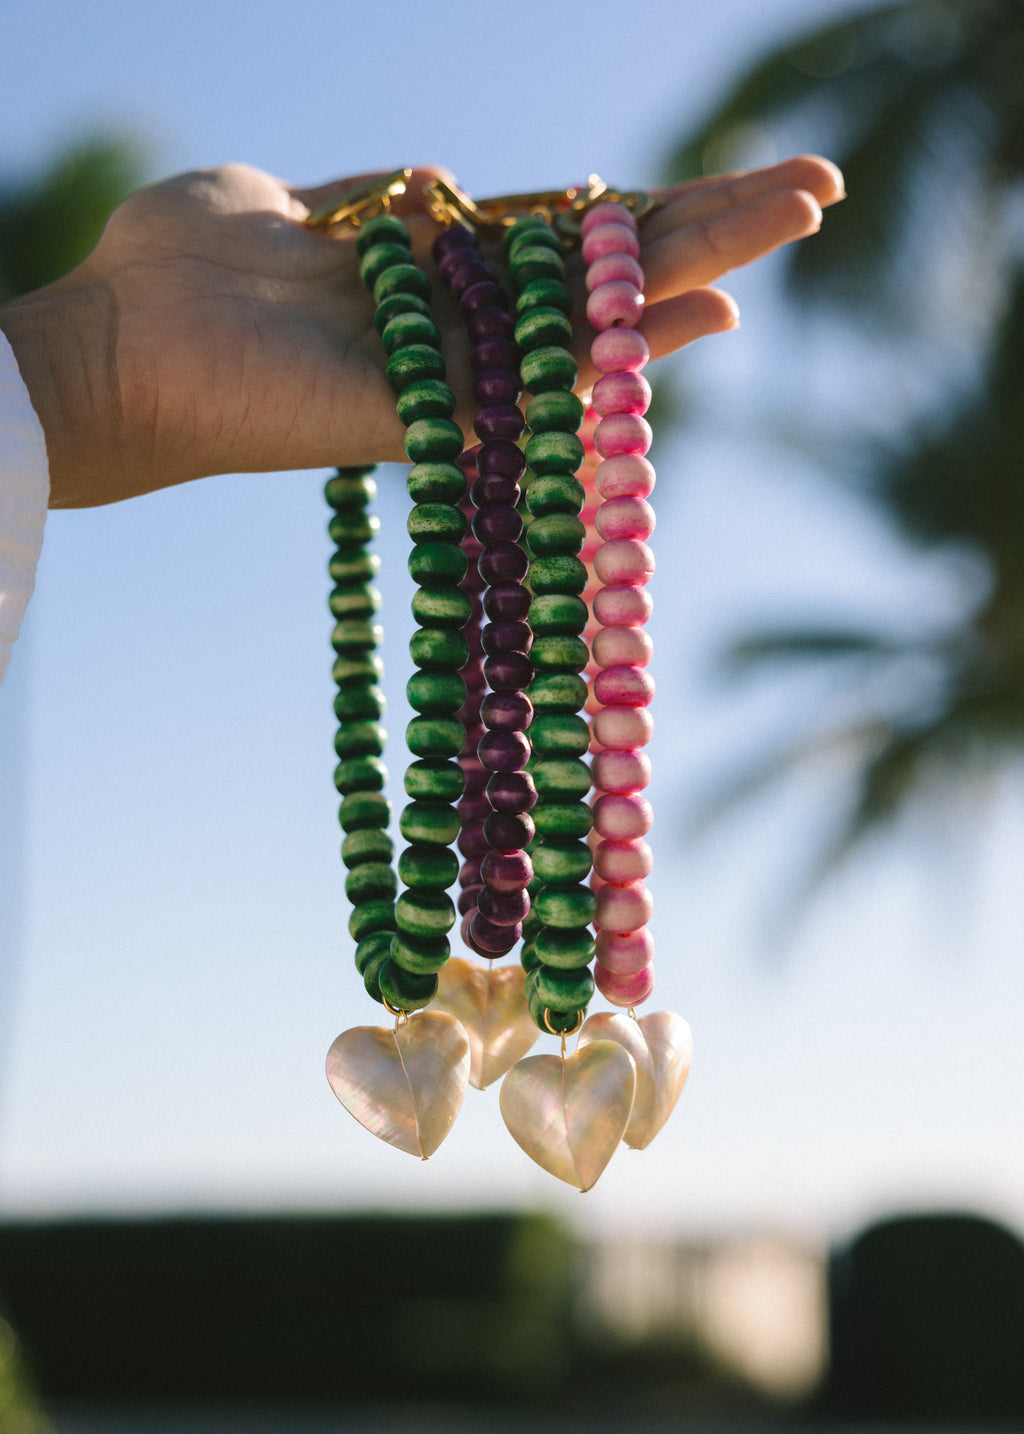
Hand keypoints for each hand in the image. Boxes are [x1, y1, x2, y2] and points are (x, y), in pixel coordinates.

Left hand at [0, 157, 843, 507]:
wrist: (111, 339)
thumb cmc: (179, 262)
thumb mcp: (286, 198)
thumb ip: (373, 198)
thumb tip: (436, 178)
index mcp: (434, 269)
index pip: (568, 237)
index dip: (652, 210)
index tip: (735, 182)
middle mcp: (462, 326)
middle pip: (610, 271)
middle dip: (714, 224)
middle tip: (818, 193)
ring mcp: (454, 373)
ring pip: (601, 316)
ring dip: (708, 265)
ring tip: (805, 219)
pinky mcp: (425, 417)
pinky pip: (542, 387)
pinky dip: (628, 352)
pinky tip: (709, 316)